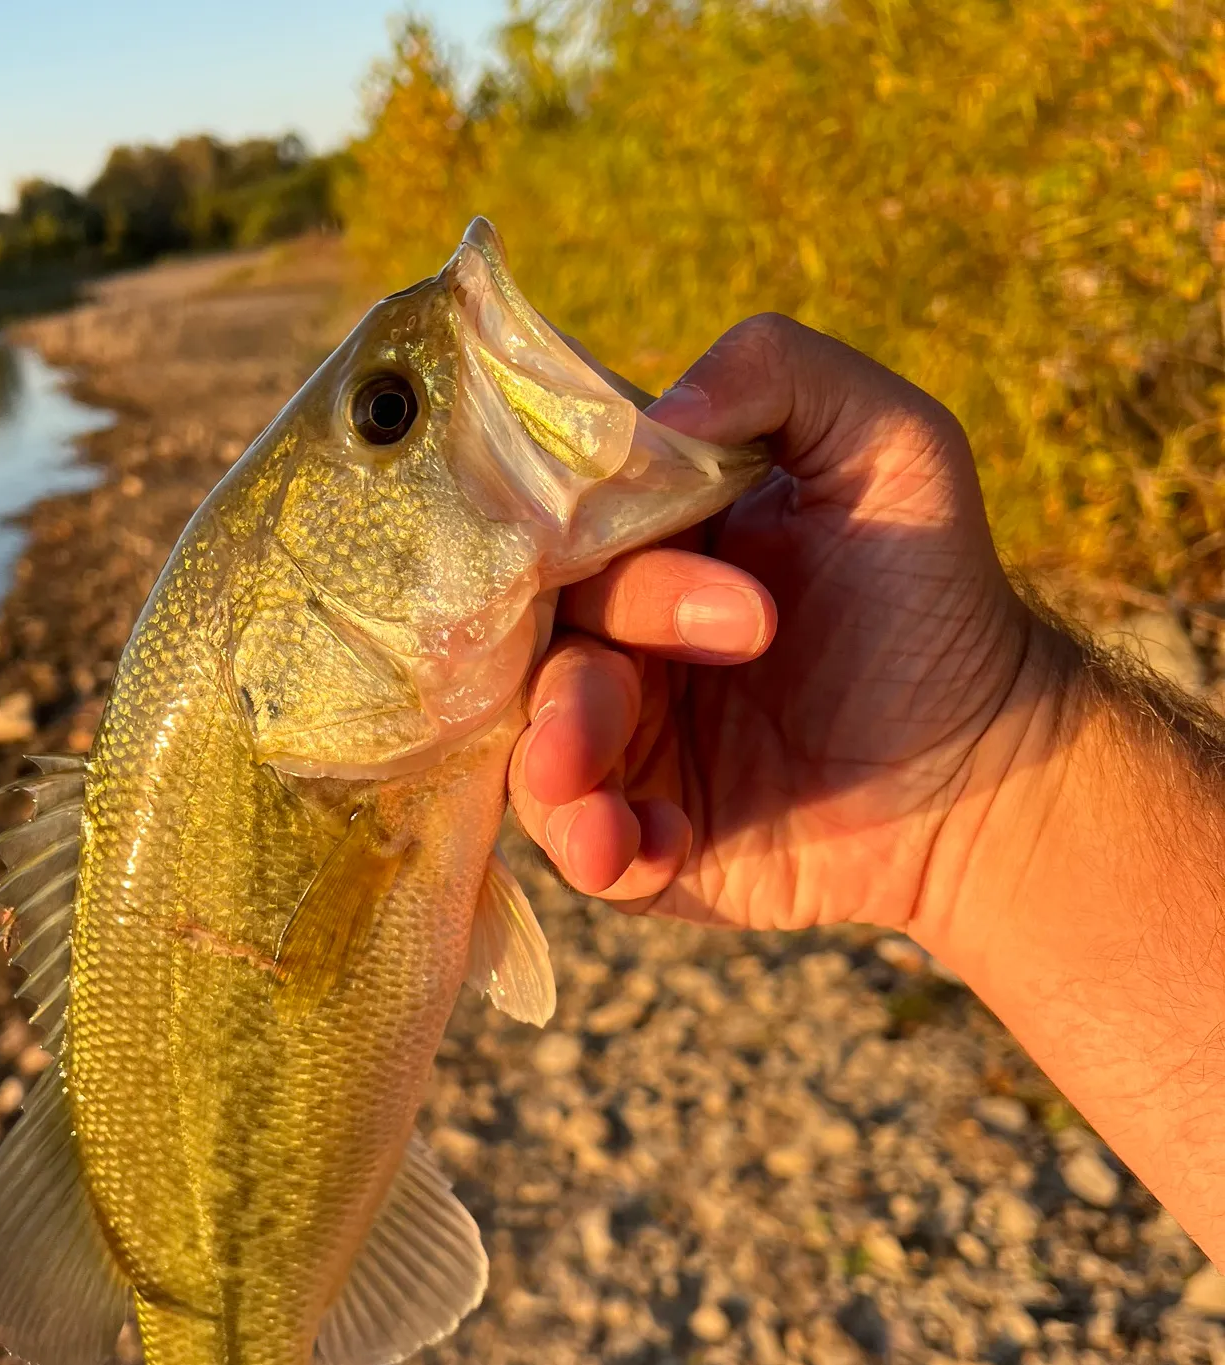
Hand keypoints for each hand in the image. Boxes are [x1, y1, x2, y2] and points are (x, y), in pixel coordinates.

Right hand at [510, 313, 1037, 932]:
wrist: (984, 765)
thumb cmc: (932, 596)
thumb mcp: (891, 447)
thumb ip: (780, 372)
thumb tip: (653, 416)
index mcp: (644, 537)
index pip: (546, 515)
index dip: (545, 525)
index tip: (588, 542)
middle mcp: (612, 630)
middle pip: (528, 632)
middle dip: (586, 654)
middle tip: (737, 639)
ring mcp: (618, 734)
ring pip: (527, 739)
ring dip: (559, 757)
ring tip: (612, 798)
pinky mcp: (633, 829)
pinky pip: (574, 844)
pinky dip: (598, 844)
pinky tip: (665, 842)